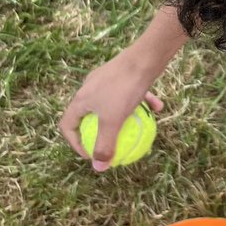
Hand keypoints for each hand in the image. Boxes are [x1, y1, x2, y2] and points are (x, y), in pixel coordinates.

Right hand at [59, 48, 163, 170]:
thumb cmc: (124, 89)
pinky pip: (129, 93)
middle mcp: (89, 89)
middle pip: (89, 116)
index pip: (67, 125)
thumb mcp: (113, 121)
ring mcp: (106, 81)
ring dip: (124, 117)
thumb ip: (105, 145)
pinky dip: (141, 102)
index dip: (75, 143)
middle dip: (100, 132)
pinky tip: (158, 109)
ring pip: (112, 105)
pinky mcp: (122, 75)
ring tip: (136, 129)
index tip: (91, 155)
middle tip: (112, 144)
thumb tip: (99, 168)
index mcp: (81, 100)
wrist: (144, 57)